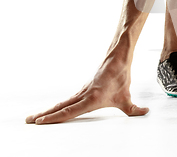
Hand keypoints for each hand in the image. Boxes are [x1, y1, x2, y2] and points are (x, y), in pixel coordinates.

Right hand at [25, 58, 148, 123]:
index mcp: (91, 99)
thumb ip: (134, 109)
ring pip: (62, 103)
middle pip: (60, 107)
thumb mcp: (127, 97)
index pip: (70, 111)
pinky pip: (68, 99)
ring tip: (34, 117)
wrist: (117, 58)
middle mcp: (83, 95)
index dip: (55, 117)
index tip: (41, 122)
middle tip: (29, 121)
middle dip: (44, 115)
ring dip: (48, 110)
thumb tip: (145, 113)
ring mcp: (82, 92)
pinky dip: (58, 105)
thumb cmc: (121, 76)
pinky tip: (53, 109)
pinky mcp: (84, 89)